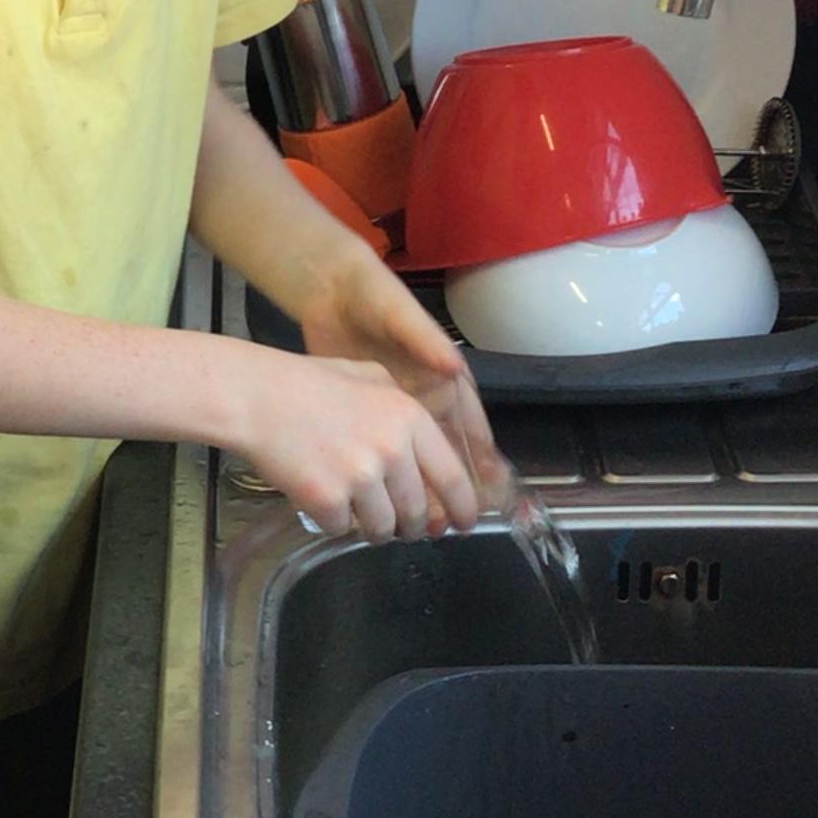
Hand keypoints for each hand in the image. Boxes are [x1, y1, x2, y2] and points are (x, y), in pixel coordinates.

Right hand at [227, 342, 485, 539]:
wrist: (255, 397)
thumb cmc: (306, 382)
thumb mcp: (369, 376)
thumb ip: (403, 408)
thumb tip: (426, 447)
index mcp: (408, 419)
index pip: (451, 477)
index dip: (462, 507)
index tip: (463, 524)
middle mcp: (391, 450)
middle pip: (417, 511)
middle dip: (411, 525)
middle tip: (400, 526)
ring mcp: (359, 477)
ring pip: (383, 527)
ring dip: (373, 528)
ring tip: (355, 509)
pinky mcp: (327, 499)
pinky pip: (341, 528)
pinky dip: (331, 520)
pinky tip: (318, 496)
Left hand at [293, 246, 501, 503]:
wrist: (328, 291)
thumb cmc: (373, 298)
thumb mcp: (401, 316)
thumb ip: (426, 341)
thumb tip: (455, 367)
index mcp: (444, 378)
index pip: (470, 426)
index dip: (480, 460)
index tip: (489, 493)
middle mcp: (426, 400)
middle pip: (446, 452)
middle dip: (451, 488)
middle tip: (452, 523)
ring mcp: (396, 412)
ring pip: (416, 460)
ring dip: (421, 491)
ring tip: (423, 526)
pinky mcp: (367, 417)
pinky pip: (383, 457)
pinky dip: (386, 481)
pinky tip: (384, 506)